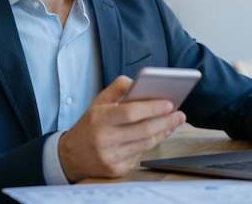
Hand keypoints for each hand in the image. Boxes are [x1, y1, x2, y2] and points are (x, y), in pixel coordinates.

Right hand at [58, 75, 186, 181]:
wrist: (71, 155)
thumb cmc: (90, 125)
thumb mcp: (98, 101)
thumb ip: (118, 87)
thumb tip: (138, 81)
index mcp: (99, 118)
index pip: (131, 112)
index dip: (152, 108)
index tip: (169, 103)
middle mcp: (103, 138)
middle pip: (143, 130)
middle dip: (166, 121)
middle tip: (180, 114)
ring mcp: (109, 157)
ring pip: (145, 144)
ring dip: (163, 132)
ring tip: (174, 122)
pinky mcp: (115, 169)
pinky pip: (140, 155)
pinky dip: (153, 143)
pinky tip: (160, 134)